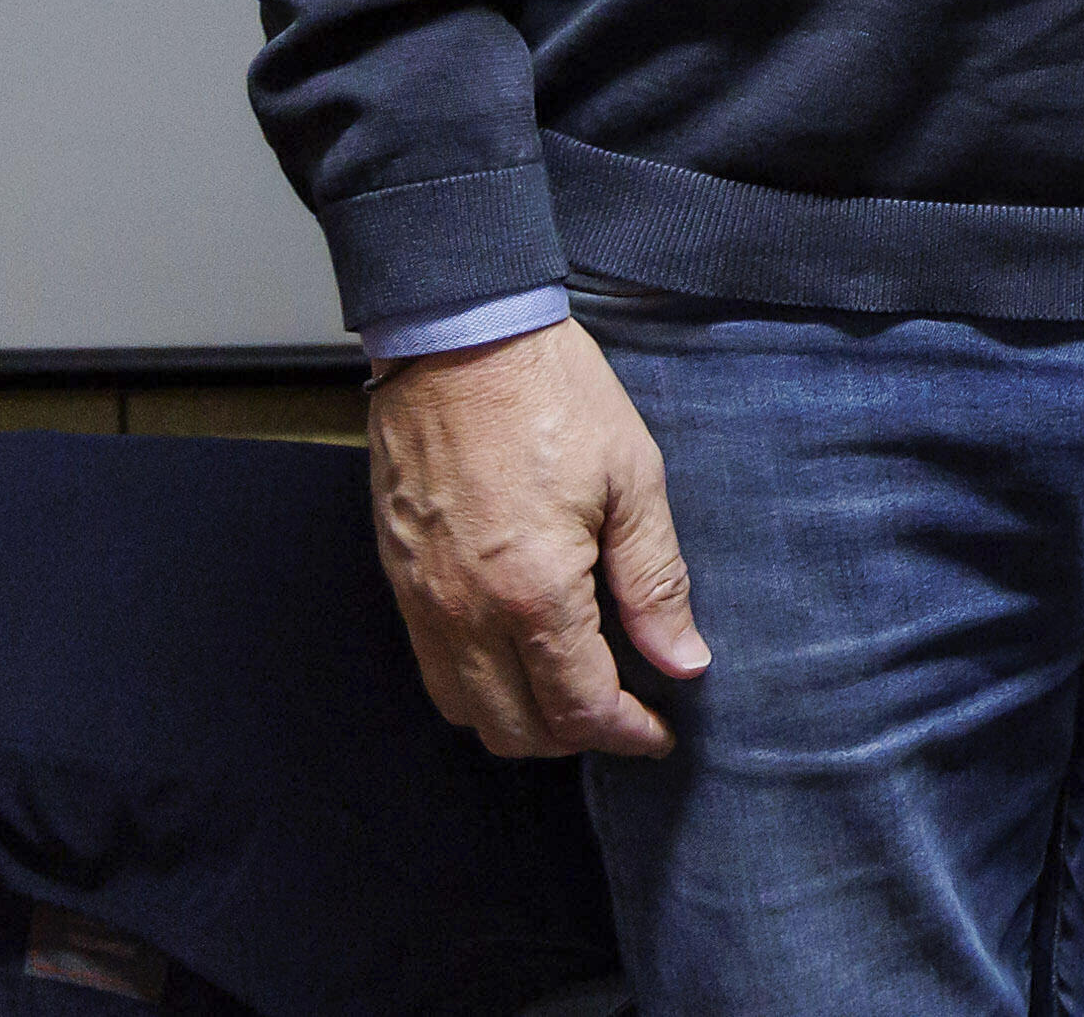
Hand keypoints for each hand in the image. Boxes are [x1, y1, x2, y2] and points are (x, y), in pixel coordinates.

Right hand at [366, 316, 709, 758]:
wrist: (459, 344)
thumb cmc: (554, 399)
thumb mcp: (633, 481)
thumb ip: (656, 582)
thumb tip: (684, 661)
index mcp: (534, 592)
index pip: (580, 707)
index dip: (627, 732)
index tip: (660, 731)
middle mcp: (466, 615)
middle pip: (516, 730)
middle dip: (577, 738)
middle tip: (625, 715)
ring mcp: (422, 603)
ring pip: (465, 712)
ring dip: (522, 722)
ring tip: (575, 692)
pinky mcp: (399, 583)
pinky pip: (434, 670)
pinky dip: (478, 688)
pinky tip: (520, 657)